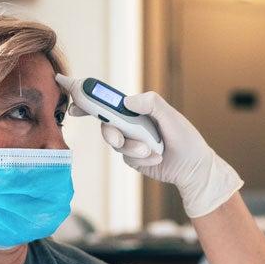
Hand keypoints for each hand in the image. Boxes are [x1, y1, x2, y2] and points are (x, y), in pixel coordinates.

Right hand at [69, 91, 242, 217]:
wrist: (193, 168)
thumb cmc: (185, 138)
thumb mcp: (171, 116)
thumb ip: (152, 104)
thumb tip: (128, 100)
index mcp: (137, 109)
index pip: (109, 101)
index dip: (88, 98)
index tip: (71, 95)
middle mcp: (130, 124)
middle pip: (106, 123)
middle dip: (111, 132)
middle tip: (119, 138)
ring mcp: (130, 141)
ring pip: (116, 143)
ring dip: (133, 147)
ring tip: (151, 150)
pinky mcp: (133, 158)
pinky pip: (126, 157)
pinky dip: (141, 157)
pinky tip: (156, 157)